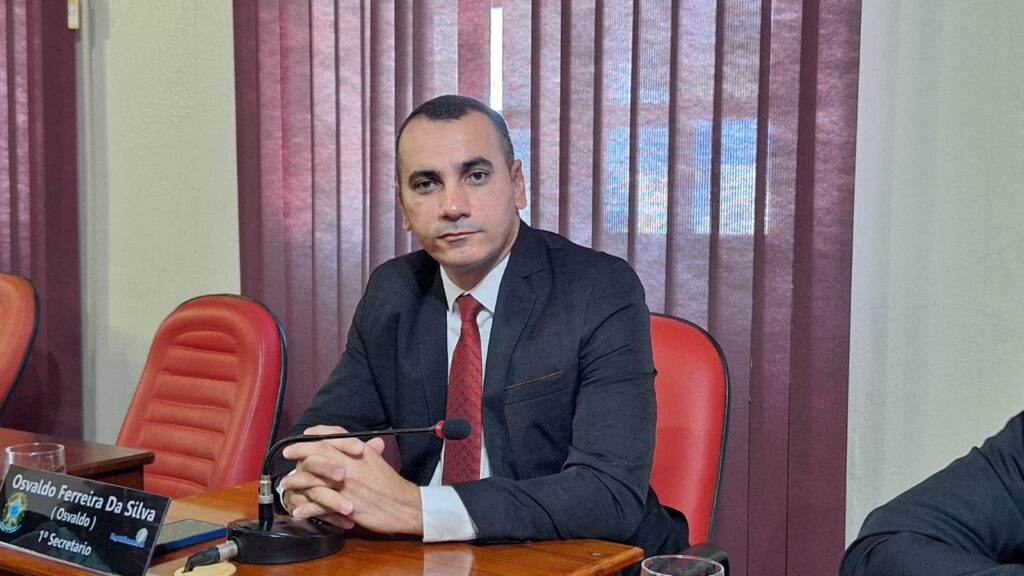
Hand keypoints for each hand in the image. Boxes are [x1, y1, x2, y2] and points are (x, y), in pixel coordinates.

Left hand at [280, 426, 423, 535]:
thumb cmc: (391, 484)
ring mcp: (345, 484)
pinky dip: (307, 508)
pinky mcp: (344, 504)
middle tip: (287, 453)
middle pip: (318, 452)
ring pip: (313, 478)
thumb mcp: (377, 461)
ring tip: (286, 484)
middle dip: (299, 451)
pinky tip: (298, 510)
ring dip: (297, 480)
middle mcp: (350, 464)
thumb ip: (368, 451)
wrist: (403, 505)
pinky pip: (319, 505)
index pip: (333, 435)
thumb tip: (366, 442)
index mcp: (359, 451)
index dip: (315, 434)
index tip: (303, 435)